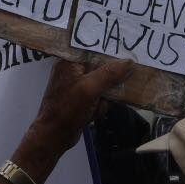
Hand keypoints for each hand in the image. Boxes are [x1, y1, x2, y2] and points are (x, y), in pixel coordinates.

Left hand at [0, 59, 130, 183]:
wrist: (54, 136)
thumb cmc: (67, 109)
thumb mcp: (90, 88)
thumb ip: (110, 74)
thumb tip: (130, 62)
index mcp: (70, 60)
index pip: (94, 47)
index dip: (110, 49)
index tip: (128, 50)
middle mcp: (73, 69)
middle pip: (102, 66)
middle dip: (109, 81)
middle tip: (113, 87)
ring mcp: (78, 85)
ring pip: (105, 84)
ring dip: (105, 97)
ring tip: (96, 106)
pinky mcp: (82, 98)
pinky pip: (100, 97)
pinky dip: (100, 106)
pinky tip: (93, 114)